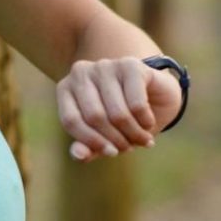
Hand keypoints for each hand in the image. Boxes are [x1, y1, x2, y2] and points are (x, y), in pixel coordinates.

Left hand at [56, 56, 182, 161]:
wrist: (155, 96)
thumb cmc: (121, 117)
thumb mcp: (103, 136)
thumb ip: (88, 147)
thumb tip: (79, 156)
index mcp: (66, 88)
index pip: (71, 120)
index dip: (91, 142)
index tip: (110, 153)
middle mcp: (81, 72)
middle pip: (95, 117)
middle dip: (116, 140)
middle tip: (130, 148)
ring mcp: (105, 66)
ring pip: (118, 113)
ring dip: (134, 134)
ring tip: (142, 140)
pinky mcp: (130, 65)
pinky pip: (137, 105)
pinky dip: (145, 121)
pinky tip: (148, 123)